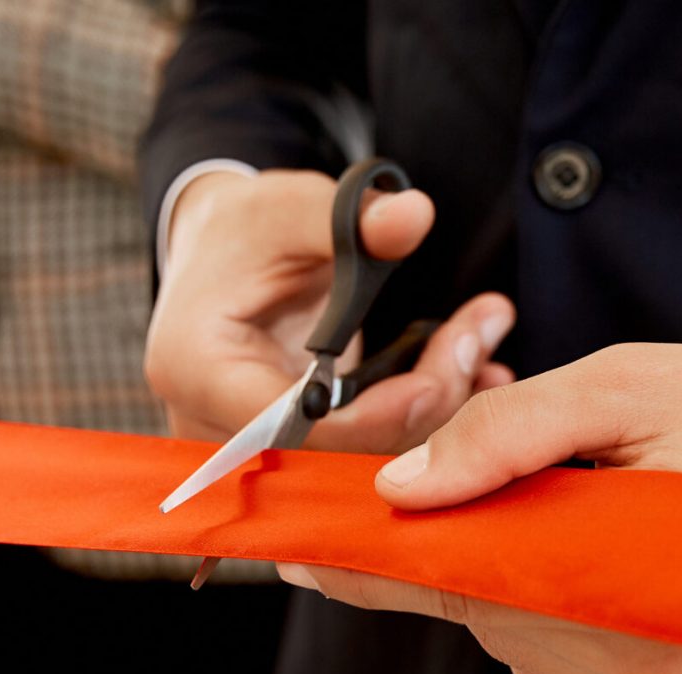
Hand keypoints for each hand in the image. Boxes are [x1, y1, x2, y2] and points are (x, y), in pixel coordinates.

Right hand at [146, 170, 515, 453]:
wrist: (223, 256)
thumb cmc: (243, 232)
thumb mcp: (289, 209)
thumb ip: (348, 218)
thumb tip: (411, 215)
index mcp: (198, 370)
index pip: (291, 423)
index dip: (371, 414)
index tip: (437, 377)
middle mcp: (220, 425)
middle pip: (335, 450)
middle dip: (421, 404)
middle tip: (476, 341)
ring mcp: (261, 445)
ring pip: (363, 456)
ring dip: (436, 408)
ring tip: (482, 341)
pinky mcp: (302, 446)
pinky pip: (371, 448)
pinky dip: (426, 414)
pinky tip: (475, 370)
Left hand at [281, 341, 681, 673]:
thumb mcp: (629, 386)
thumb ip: (509, 434)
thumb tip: (405, 485)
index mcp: (621, 590)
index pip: (457, 585)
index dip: (371, 564)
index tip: (297, 546)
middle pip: (485, 617)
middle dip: (460, 548)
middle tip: (453, 477)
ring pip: (521, 643)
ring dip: (516, 576)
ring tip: (576, 499)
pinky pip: (568, 664)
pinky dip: (558, 607)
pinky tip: (601, 547)